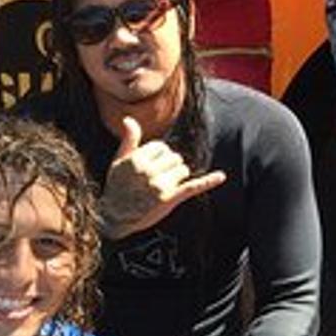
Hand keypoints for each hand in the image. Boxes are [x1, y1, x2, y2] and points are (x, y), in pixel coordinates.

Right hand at [101, 116, 226, 237]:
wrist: (115, 217)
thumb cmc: (116, 186)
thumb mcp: (118, 161)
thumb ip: (129, 139)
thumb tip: (129, 119)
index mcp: (137, 160)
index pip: (161, 147)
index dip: (158, 156)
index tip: (150, 166)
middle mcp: (149, 171)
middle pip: (175, 157)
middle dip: (169, 166)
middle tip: (155, 179)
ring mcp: (160, 185)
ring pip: (183, 169)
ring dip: (177, 177)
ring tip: (162, 186)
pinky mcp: (170, 199)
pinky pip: (193, 186)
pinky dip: (208, 181)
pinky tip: (221, 176)